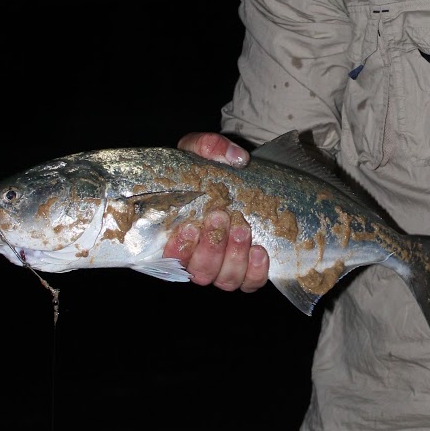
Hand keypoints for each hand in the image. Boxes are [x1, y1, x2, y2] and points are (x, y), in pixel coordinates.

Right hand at [163, 131, 270, 291]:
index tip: (189, 228)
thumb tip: (236, 158)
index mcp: (177, 236)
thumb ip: (208, 146)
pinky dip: (256, 272)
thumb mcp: (200, 150)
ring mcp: (225, 265)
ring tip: (243, 228)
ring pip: (226, 280)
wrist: (237, 174)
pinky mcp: (249, 268)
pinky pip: (251, 283)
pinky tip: (260, 250)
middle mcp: (199, 257)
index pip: (170, 259)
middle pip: (200, 272)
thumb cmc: (208, 166)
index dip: (178, 250)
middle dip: (211, 247)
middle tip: (220, 216)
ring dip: (234, 257)